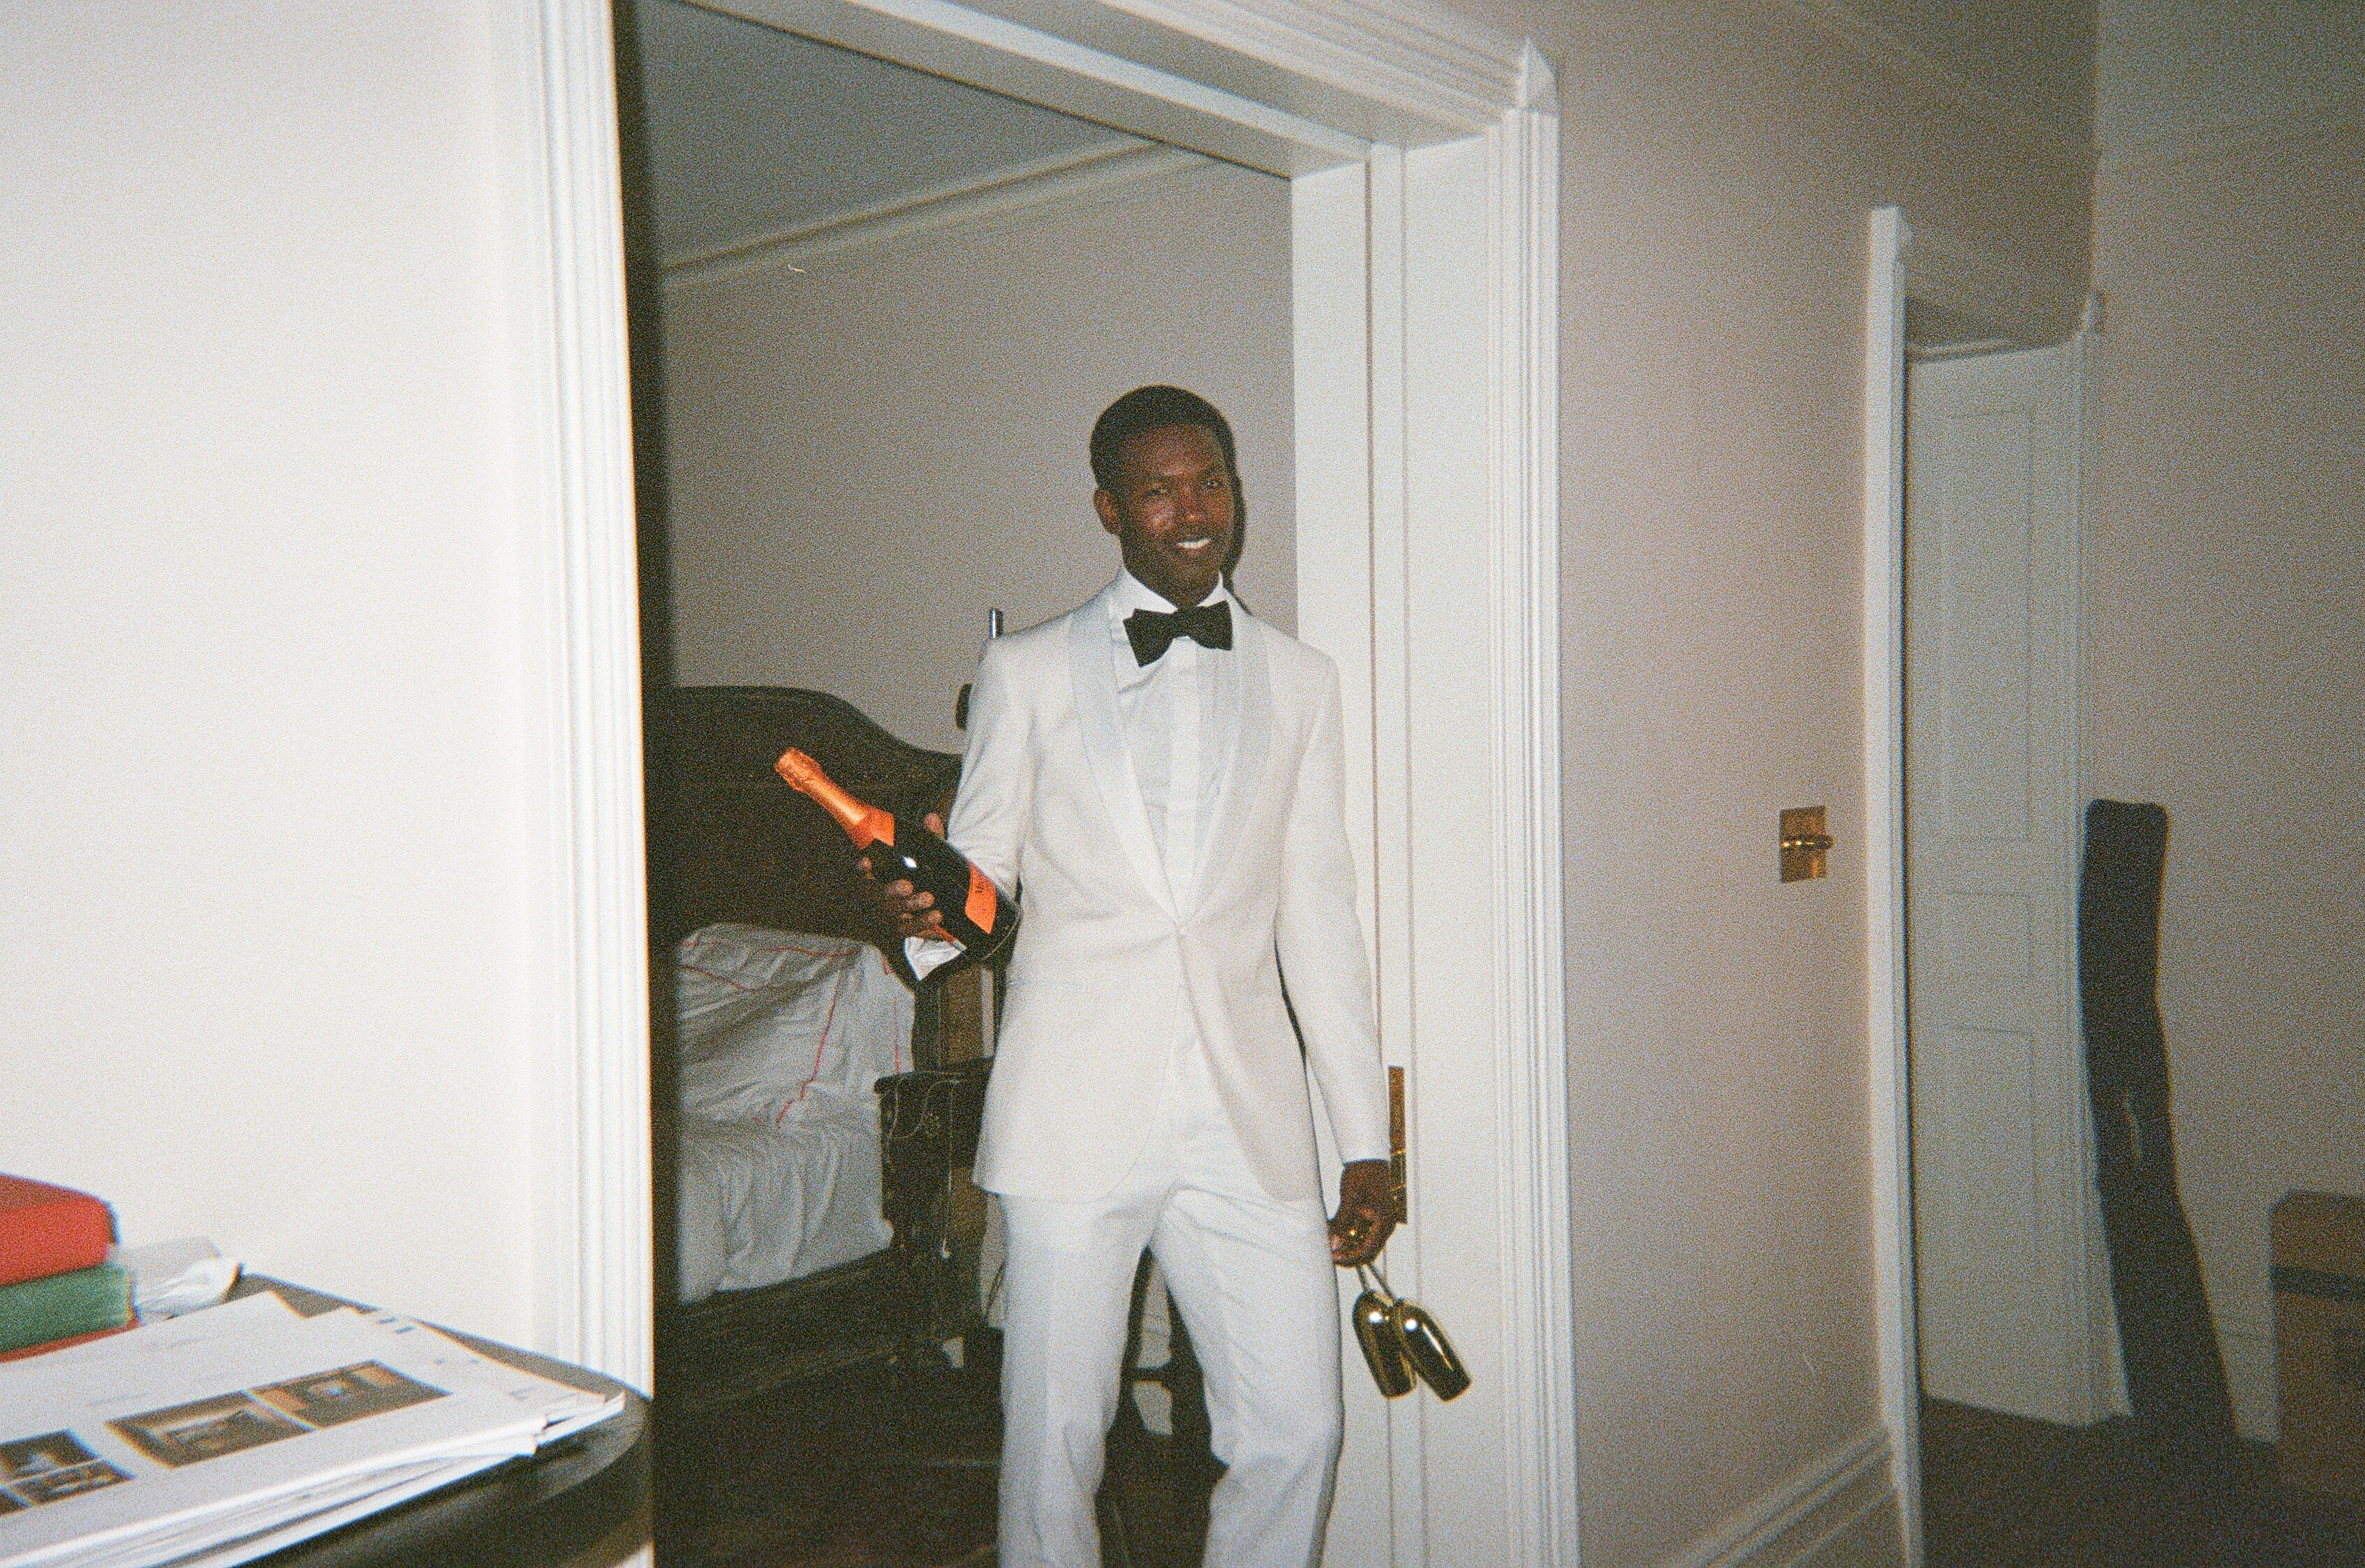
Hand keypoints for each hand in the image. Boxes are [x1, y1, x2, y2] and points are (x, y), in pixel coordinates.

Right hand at [858, 812, 950, 939]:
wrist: (933, 902)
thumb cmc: (919, 873)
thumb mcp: (923, 855)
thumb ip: (927, 839)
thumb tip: (932, 818)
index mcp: (875, 875)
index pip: (860, 871)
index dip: (860, 868)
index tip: (866, 861)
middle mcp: (876, 896)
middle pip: (875, 895)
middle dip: (890, 891)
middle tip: (908, 886)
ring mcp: (887, 914)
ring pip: (892, 913)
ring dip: (910, 906)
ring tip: (929, 898)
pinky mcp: (901, 929)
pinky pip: (908, 929)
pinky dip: (922, 923)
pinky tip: (936, 915)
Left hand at [1328, 1158, 1395, 1266]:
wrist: (1368, 1158)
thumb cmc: (1362, 1174)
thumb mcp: (1349, 1199)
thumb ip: (1342, 1223)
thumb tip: (1334, 1245)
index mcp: (1383, 1222)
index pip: (1368, 1250)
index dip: (1350, 1257)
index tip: (1334, 1258)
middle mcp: (1385, 1226)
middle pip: (1367, 1251)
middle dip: (1348, 1254)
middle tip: (1329, 1253)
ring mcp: (1381, 1223)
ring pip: (1363, 1243)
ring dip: (1347, 1244)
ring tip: (1329, 1240)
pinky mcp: (1374, 1219)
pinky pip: (1362, 1233)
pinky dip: (1348, 1234)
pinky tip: (1334, 1231)